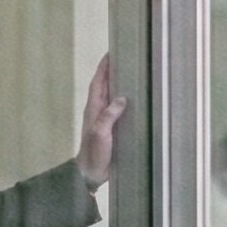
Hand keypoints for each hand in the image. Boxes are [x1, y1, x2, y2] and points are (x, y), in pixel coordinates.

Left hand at [77, 52, 130, 188]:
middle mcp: (98, 111)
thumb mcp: (100, 133)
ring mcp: (105, 120)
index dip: (103, 68)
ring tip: (132, 74)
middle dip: (112, 72)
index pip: (98, 83)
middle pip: (105, 86)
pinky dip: (126, 101)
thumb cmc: (94, 153)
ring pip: (112, 97)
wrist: (91, 173)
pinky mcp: (112, 129)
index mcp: (93, 109)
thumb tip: (122, 98)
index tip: (110, 53)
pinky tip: (136, 100)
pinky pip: (118, 110)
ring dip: (119, 85)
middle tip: (125, 59)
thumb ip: (108, 115)